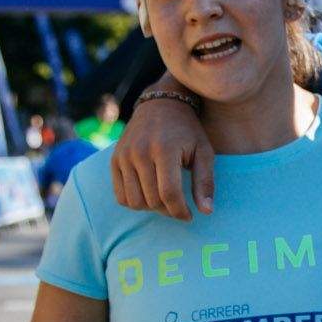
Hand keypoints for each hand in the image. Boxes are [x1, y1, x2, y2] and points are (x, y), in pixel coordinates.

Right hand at [110, 97, 213, 218]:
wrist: (161, 104)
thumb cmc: (187, 130)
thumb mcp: (204, 151)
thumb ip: (205, 182)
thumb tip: (206, 211)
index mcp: (165, 150)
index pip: (169, 193)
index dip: (180, 211)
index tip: (189, 216)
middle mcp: (140, 152)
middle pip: (152, 200)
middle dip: (168, 211)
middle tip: (179, 207)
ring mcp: (124, 156)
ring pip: (134, 201)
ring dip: (151, 208)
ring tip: (165, 199)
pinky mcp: (114, 159)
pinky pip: (120, 195)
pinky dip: (134, 202)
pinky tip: (149, 194)